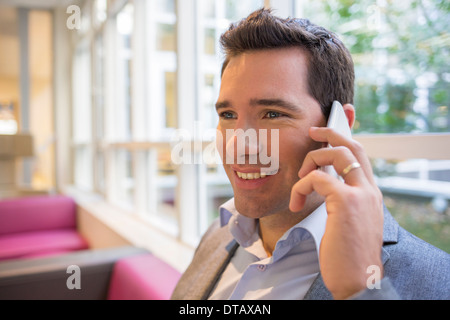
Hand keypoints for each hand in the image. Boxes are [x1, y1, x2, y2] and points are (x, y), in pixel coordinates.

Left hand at [289, 126, 383, 298]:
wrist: (358, 280)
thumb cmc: (348, 256)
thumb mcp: (347, 223)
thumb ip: (342, 202)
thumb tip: (324, 186)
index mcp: (370, 194)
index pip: (360, 156)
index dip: (345, 138)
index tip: (327, 131)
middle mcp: (369, 190)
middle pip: (353, 146)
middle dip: (331, 132)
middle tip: (311, 131)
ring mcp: (360, 194)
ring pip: (336, 154)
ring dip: (312, 160)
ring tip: (301, 180)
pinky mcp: (346, 202)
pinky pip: (317, 178)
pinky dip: (301, 186)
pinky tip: (296, 203)